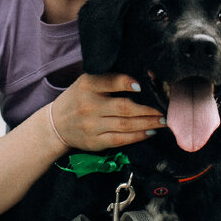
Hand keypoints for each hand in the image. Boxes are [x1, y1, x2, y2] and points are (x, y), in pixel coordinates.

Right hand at [49, 73, 164, 151]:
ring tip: (162, 121)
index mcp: (87, 86)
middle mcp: (89, 106)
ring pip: (125, 125)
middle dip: (148, 109)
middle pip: (123, 107)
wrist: (56, 124)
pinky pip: (120, 140)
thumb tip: (142, 78)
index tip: (141, 85)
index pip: (109, 81)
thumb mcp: (86, 82)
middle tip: (164, 109)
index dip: (126, 83)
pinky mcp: (94, 142)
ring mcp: (91, 126)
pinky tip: (149, 132)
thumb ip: (108, 78)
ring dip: (147, 123)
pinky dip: (137, 136)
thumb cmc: (77, 98)